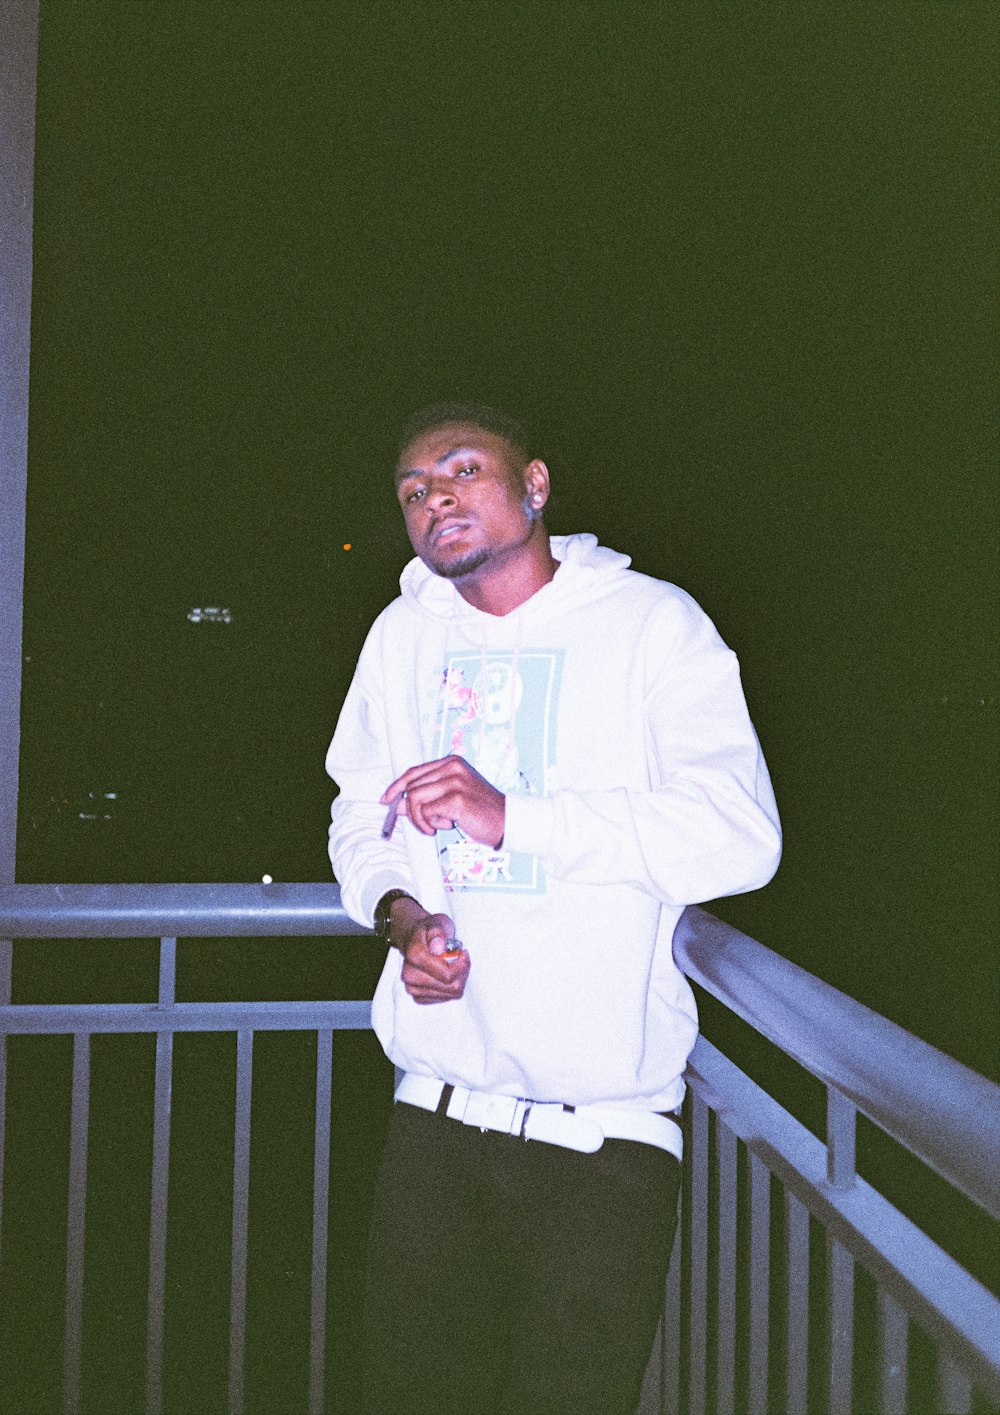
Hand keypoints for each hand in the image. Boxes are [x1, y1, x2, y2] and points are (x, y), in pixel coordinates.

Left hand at [381, 755, 504, 847]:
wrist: (507, 822)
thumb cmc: (480, 811)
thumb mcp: (449, 800)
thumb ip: (426, 798)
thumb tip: (398, 804)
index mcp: (451, 763)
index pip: (414, 772)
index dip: (396, 787)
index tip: (386, 800)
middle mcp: (452, 768)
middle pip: (412, 786)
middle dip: (410, 810)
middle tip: (422, 824)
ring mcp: (455, 782)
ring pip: (415, 799)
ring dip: (420, 819)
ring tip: (436, 826)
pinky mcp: (456, 799)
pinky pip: (426, 813)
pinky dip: (430, 824)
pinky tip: (447, 826)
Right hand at [391, 898, 470, 1004]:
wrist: (413, 938)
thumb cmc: (427, 930)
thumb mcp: (435, 922)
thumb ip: (437, 933)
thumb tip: (438, 949)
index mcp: (415, 956)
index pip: (447, 975)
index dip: (462, 965)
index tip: (463, 952)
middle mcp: (410, 976)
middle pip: (451, 987)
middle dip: (462, 972)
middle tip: (460, 957)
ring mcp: (412, 988)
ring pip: (450, 994)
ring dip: (457, 979)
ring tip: (453, 964)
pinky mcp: (418, 997)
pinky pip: (444, 999)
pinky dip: (450, 987)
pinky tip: (447, 974)